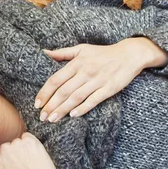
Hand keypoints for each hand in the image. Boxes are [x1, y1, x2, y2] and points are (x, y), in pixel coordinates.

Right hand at [0, 132, 64, 168]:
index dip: (3, 161)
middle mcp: (3, 149)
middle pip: (5, 147)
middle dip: (12, 155)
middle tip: (21, 168)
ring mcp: (17, 143)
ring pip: (17, 142)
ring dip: (22, 150)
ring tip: (29, 164)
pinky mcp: (30, 140)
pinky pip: (27, 137)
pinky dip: (31, 144)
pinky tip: (35, 157)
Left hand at [35, 39, 150, 122]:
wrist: (130, 54)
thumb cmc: (103, 53)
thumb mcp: (82, 49)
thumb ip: (62, 53)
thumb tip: (44, 52)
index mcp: (76, 63)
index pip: (55, 80)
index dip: (45, 92)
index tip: (37, 104)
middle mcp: (85, 72)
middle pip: (63, 91)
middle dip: (51, 105)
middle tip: (41, 117)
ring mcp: (97, 81)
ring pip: (76, 97)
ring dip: (63, 109)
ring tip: (52, 119)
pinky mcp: (109, 88)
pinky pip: (94, 100)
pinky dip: (83, 108)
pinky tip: (73, 116)